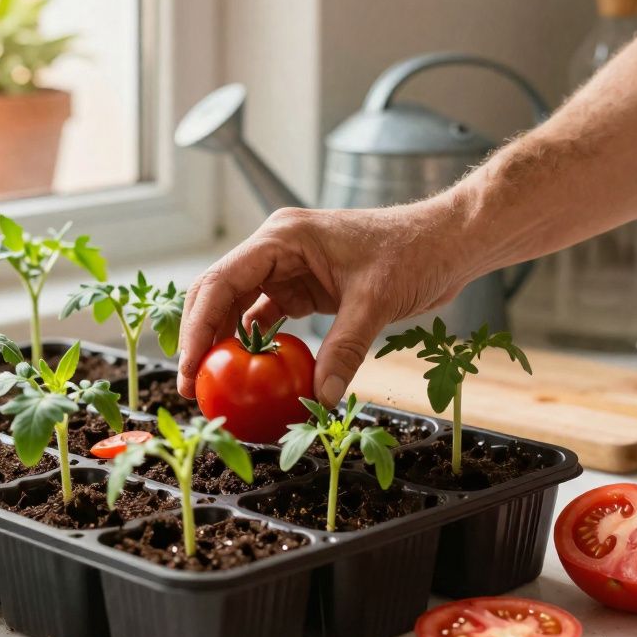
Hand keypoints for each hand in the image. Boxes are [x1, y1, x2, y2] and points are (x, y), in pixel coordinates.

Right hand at [178, 201, 476, 405]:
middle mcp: (276, 249)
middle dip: (202, 339)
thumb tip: (319, 398)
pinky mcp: (304, 287)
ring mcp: (288, 268)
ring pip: (238, 307)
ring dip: (225, 344)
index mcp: (282, 237)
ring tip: (214, 387)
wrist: (447, 241)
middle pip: (218, 294)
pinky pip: (267, 318)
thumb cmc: (414, 253)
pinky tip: (252, 375)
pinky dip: (257, 346)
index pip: (221, 282)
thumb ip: (344, 350)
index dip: (199, 327)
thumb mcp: (375, 303)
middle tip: (192, 387)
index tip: (190, 369)